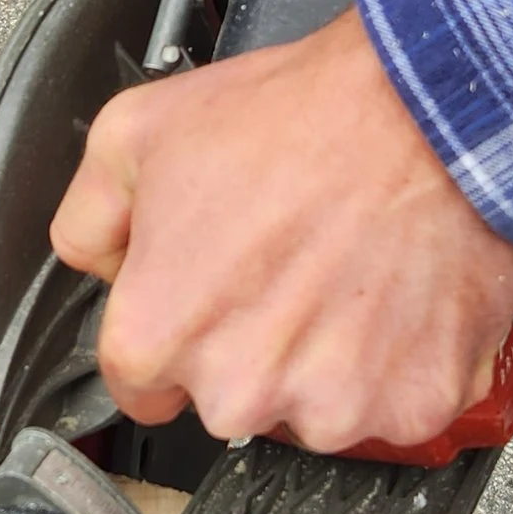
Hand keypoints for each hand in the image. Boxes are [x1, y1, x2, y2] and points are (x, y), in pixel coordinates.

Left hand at [51, 8, 512, 451]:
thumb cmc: (296, 116)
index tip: (209, 292)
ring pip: (317, 407)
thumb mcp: (134, 133)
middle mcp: (240, 391)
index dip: (175, 328)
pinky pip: (398, 401)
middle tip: (285, 263)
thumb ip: (87, 219)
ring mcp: (334, 406)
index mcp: (158, 337)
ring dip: (330, 359)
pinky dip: (402, 359)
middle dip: (251, 346)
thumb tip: (98, 263)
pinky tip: (395, 291)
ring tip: (346, 270)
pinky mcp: (415, 403)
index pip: (142, 384)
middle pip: (232, 398)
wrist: (424, 106)